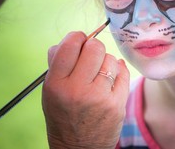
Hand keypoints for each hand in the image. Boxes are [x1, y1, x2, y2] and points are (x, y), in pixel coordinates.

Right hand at [42, 31, 129, 148]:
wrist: (78, 148)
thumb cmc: (63, 114)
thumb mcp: (50, 90)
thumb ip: (56, 63)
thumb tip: (69, 39)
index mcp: (56, 84)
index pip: (70, 45)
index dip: (77, 37)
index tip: (79, 40)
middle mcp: (77, 89)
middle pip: (95, 47)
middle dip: (94, 47)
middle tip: (91, 55)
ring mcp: (99, 97)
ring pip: (111, 59)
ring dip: (106, 61)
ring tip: (99, 73)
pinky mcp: (116, 104)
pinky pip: (123, 72)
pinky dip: (118, 71)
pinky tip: (111, 78)